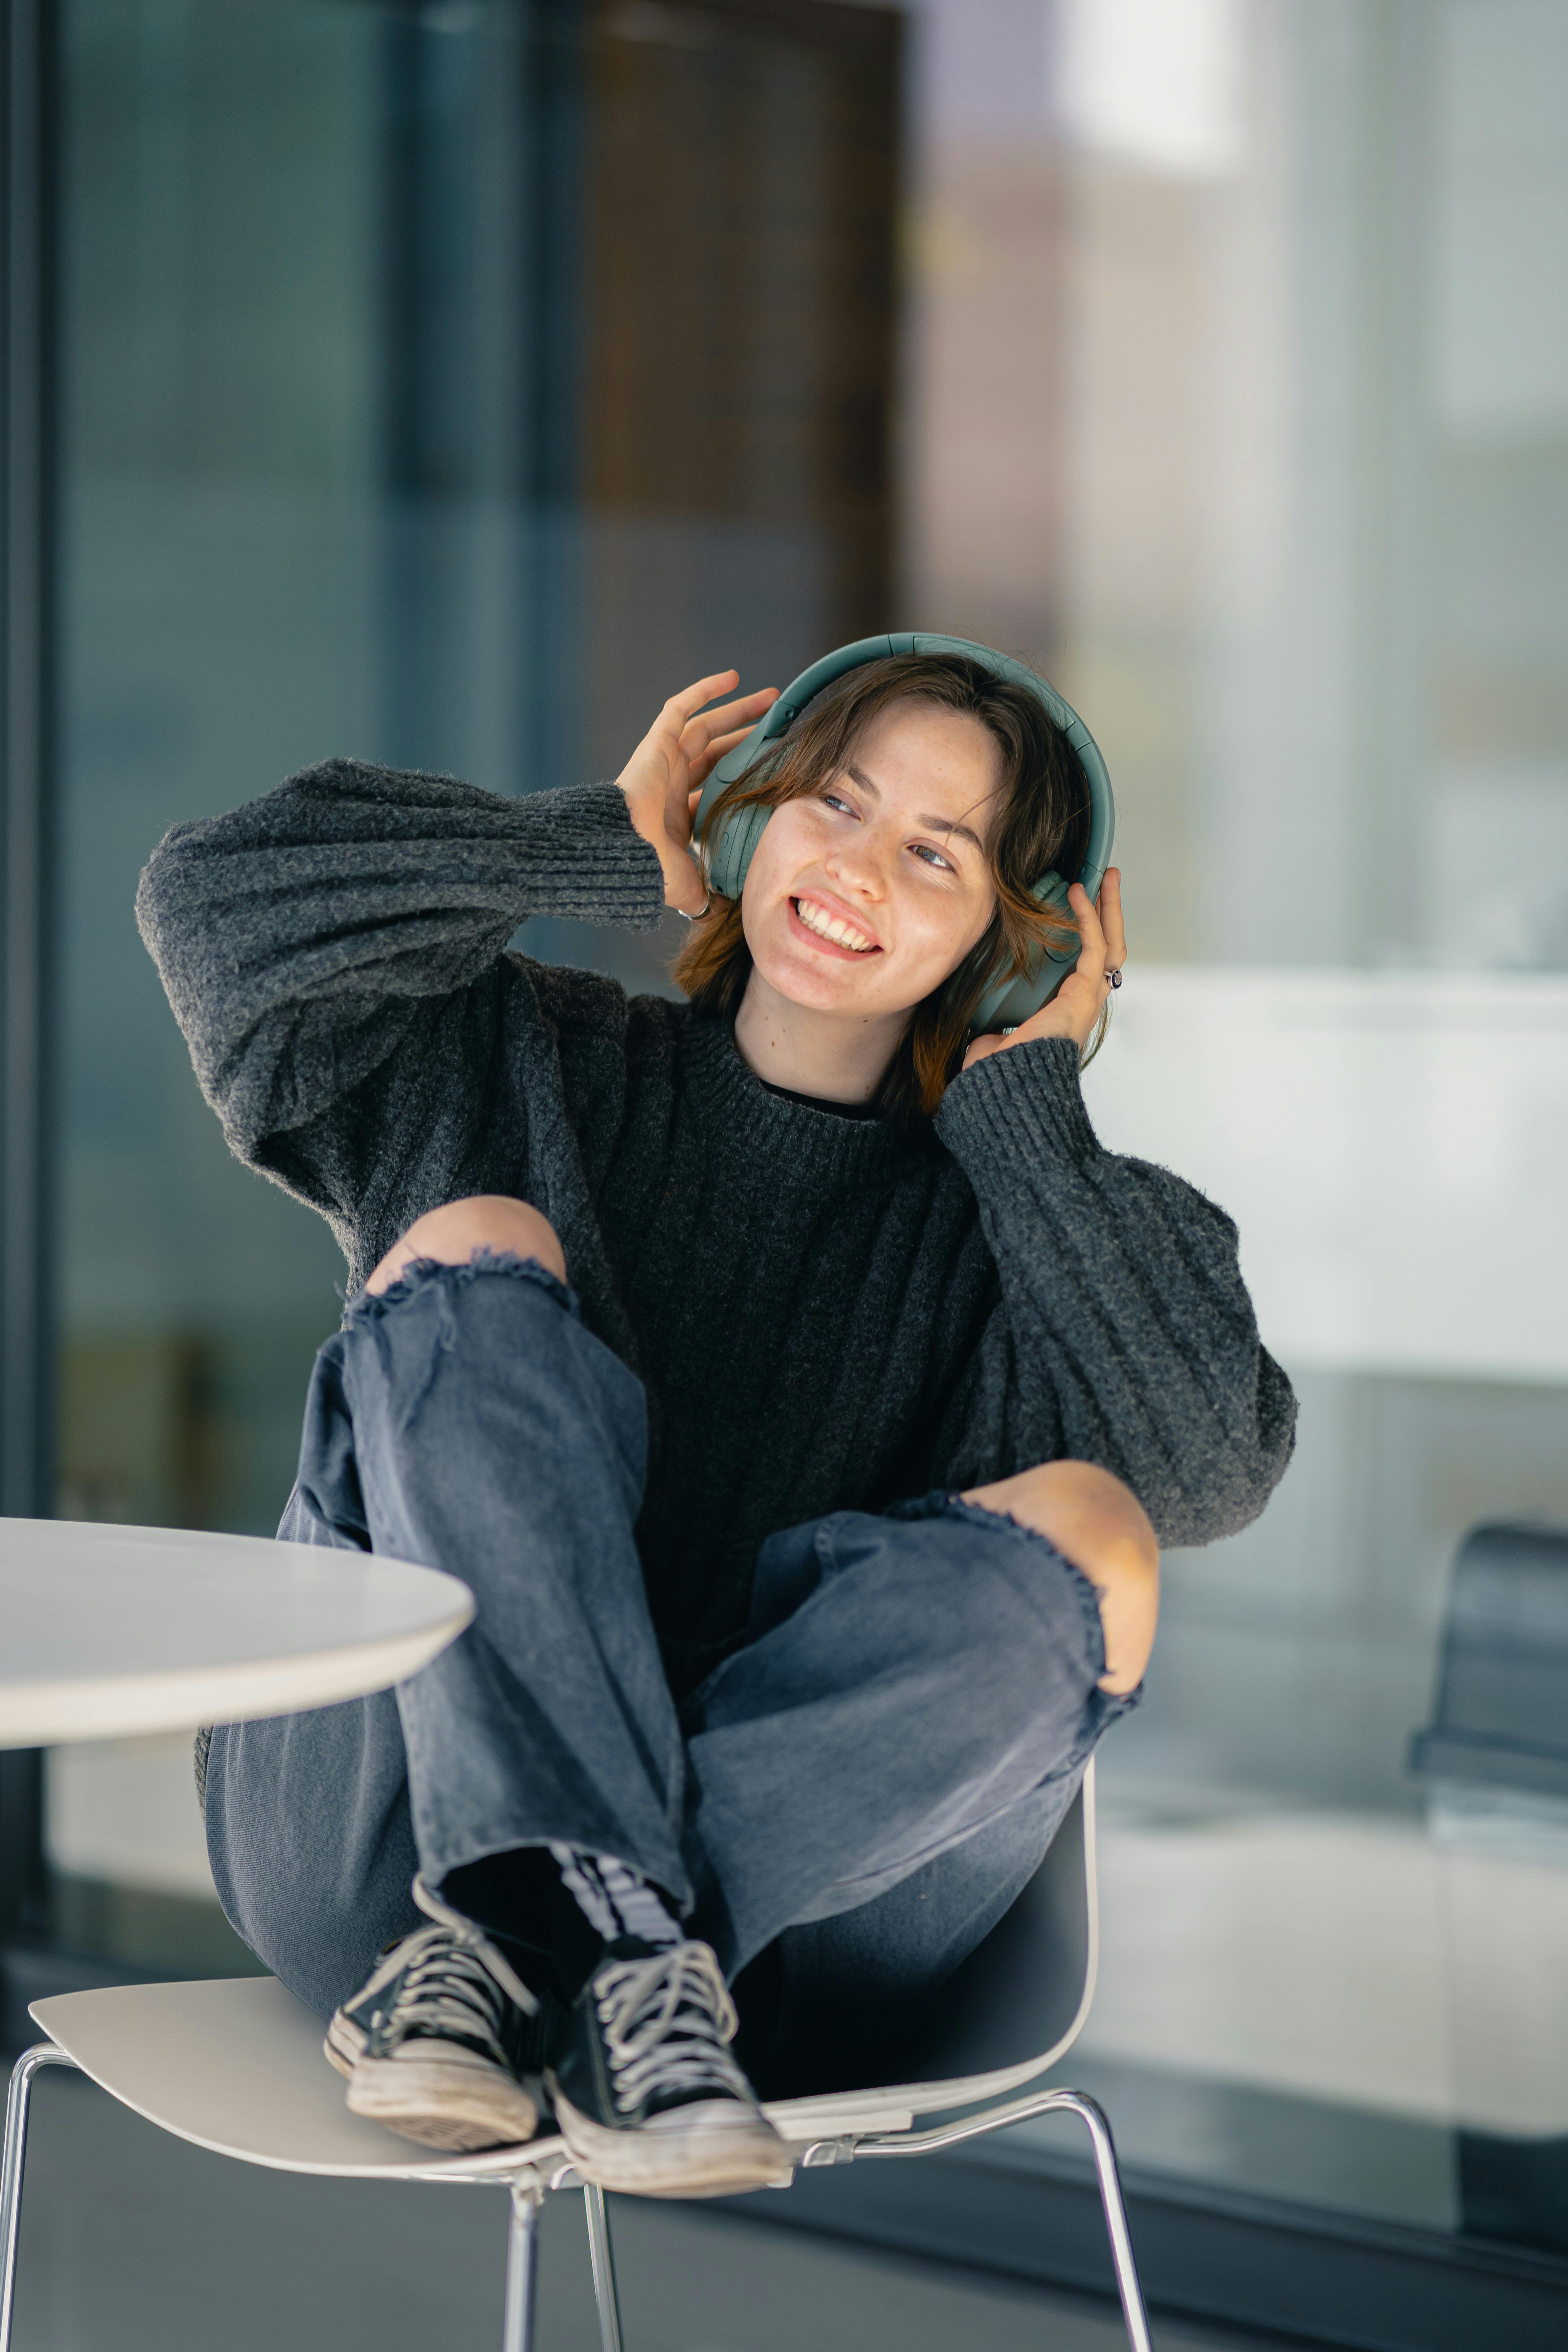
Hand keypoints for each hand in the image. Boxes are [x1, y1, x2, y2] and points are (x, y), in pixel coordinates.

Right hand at [615, 670, 778, 915]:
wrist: (624, 849)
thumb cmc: (651, 870)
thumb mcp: (689, 887)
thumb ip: (707, 896)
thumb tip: (725, 914)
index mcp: (678, 817)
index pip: (717, 791)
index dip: (743, 779)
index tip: (774, 771)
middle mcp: (672, 785)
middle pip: (717, 753)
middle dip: (746, 738)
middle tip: (779, 726)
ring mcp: (663, 761)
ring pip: (706, 727)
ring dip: (737, 710)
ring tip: (771, 699)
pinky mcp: (656, 743)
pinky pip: (680, 708)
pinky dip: (703, 691)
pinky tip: (732, 677)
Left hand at [962, 868, 1124, 1070]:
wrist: (1009, 1086)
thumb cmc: (1003, 1074)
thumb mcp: (995, 1044)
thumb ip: (996, 1034)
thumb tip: (984, 1036)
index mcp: (1066, 1013)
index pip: (1088, 967)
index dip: (1088, 935)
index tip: (1079, 909)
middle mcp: (1084, 1004)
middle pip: (1109, 950)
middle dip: (1110, 913)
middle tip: (1107, 882)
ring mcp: (1088, 998)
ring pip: (1111, 943)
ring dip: (1110, 907)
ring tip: (1106, 877)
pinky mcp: (1083, 992)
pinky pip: (1094, 946)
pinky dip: (1088, 917)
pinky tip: (1080, 894)